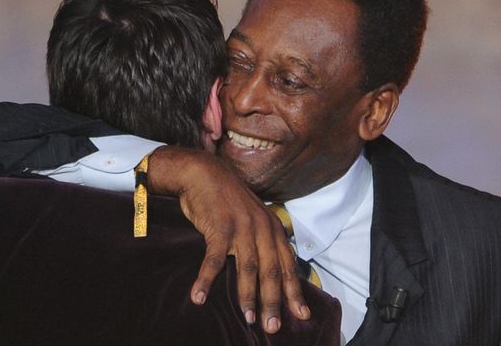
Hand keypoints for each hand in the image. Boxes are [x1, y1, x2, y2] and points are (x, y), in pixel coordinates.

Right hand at [147, 146, 310, 333]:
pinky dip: (206, 280)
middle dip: (273, 301)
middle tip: (272, 326)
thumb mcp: (254, 216)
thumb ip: (263, 238)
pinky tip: (198, 297)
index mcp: (272, 228)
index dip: (294, 292)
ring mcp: (241, 228)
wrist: (204, 173)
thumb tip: (271, 268)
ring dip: (248, 296)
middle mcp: (261, 229)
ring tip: (248, 318)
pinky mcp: (219, 228)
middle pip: (271, 272)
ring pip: (248, 269)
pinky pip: (214, 260)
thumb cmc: (227, 199)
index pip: (287, 265)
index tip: (301, 315)